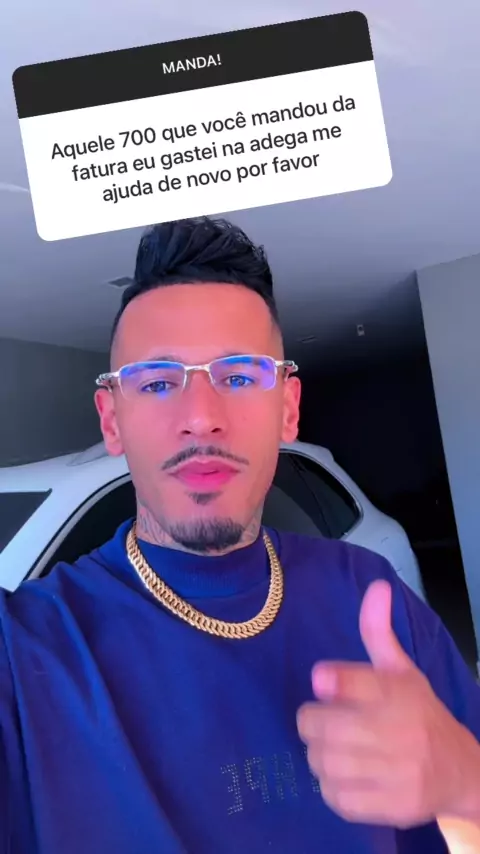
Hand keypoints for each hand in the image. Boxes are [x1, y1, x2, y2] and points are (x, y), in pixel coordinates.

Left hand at [297, 580, 479, 827]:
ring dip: (319, 756)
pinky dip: (331, 788)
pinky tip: (344, 777)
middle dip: (313, 723)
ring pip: (325, 762)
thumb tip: (377, 586)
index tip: (322, 680)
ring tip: (333, 750)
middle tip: (322, 723)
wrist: (459, 771)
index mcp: (399, 691)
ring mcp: (399, 771)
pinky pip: (338, 798)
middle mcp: (400, 730)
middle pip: (323, 725)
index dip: (330, 680)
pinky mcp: (394, 806)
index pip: (355, 680)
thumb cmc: (419, 714)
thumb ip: (378, 631)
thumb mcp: (402, 670)